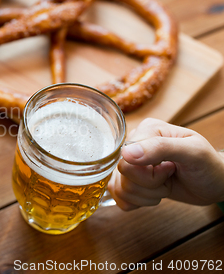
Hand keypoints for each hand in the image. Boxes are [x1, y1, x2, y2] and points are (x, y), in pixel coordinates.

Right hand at [108, 118, 223, 210]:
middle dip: (150, 185)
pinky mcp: (129, 180)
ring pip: (120, 188)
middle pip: (123, 173)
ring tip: (165, 184)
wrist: (214, 184)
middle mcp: (135, 144)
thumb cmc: (208, 166)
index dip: (149, 172)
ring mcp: (130, 163)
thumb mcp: (193, 152)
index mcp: (147, 130)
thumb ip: (160, 148)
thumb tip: (126, 153)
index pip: (127, 158)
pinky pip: (119, 197)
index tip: (171, 168)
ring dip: (147, 195)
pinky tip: (153, 194)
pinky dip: (138, 202)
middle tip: (169, 176)